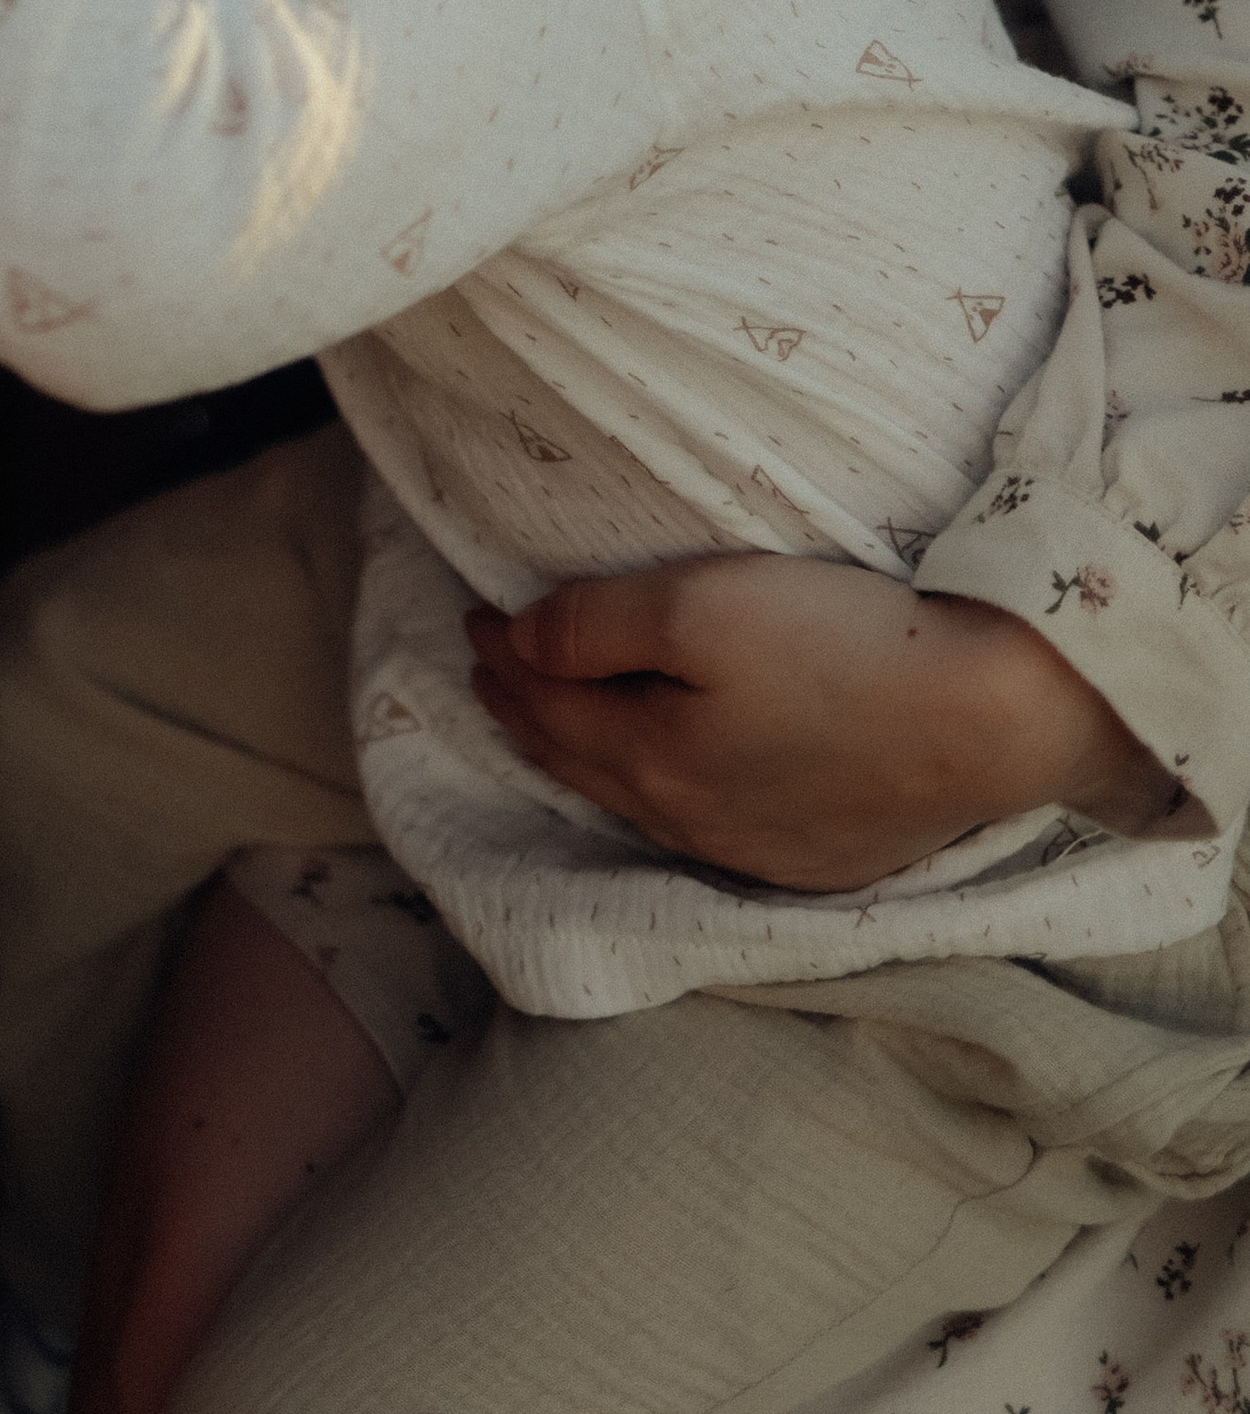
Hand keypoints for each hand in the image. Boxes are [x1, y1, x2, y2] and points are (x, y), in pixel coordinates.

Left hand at [466, 554, 1172, 891]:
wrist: (987, 721)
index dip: (502, 659)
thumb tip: (520, 642)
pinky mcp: (820, 855)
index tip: (473, 620)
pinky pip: (706, 826)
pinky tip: (671, 777)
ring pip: (642, 802)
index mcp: (651, 761)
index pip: (547, 707)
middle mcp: (693, 822)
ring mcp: (760, 849)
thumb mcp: (699, 605)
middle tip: (491, 670)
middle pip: (583, 762)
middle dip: (528, 711)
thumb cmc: (840, 648)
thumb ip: (595, 627)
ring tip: (559, 721)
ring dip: (589, 755)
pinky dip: (662, 790)